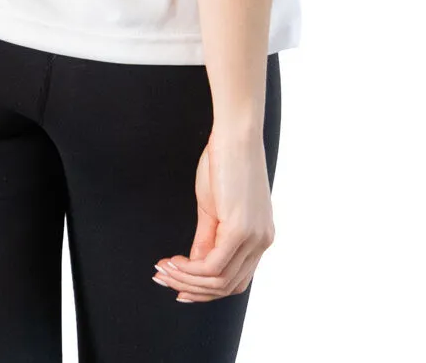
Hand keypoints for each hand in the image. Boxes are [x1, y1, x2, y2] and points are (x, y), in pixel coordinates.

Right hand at [154, 126, 274, 302]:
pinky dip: (190, 270)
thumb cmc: (224, 162)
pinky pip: (214, 266)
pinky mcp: (241, 230)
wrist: (234, 134)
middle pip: (228, 286)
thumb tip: (194, 268)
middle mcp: (263, 241)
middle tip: (163, 280)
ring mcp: (255, 237)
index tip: (177, 285)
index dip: (205, 289)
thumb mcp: (212, 208)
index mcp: (260, 237)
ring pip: (219, 280)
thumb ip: (207, 240)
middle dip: (192, 289)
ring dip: (186, 280)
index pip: (235, 280)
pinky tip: (172, 262)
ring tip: (162, 270)